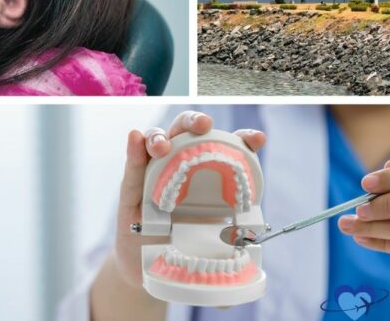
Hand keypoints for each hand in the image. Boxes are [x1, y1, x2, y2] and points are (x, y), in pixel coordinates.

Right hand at [112, 111, 266, 287]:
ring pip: (156, 141)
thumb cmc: (181, 250)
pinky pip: (133, 163)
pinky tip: (134, 138)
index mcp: (207, 175)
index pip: (225, 148)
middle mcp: (180, 166)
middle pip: (186, 132)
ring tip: (161, 147)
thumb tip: (247, 249)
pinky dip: (134, 148)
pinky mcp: (132, 185)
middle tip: (204, 126)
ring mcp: (154, 172)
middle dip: (195, 122)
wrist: (145, 267)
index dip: (242, 139)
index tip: (257, 140)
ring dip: (159, 137)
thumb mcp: (210, 249)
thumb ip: (229, 246)